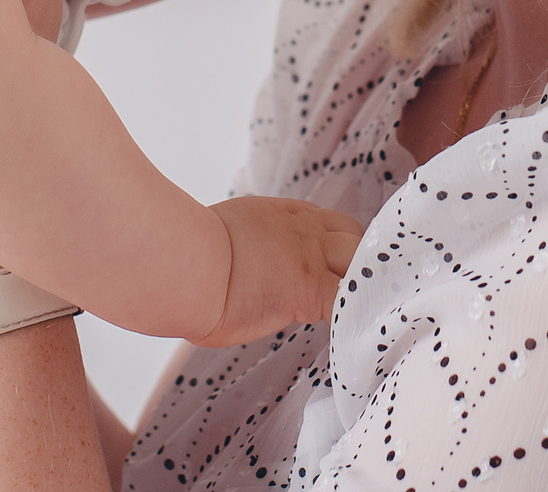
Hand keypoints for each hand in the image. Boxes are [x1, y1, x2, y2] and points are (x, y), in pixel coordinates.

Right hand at [193, 195, 364, 347]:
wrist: (186, 265)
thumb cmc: (191, 255)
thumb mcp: (230, 233)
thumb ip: (250, 246)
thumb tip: (242, 267)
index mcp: (285, 214)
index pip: (334, 226)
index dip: (340, 250)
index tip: (334, 272)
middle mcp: (305, 230)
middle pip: (357, 240)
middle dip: (358, 264)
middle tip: (346, 294)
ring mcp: (311, 259)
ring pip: (361, 267)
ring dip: (359, 289)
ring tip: (353, 315)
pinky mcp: (310, 290)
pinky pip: (349, 303)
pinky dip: (352, 317)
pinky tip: (348, 333)